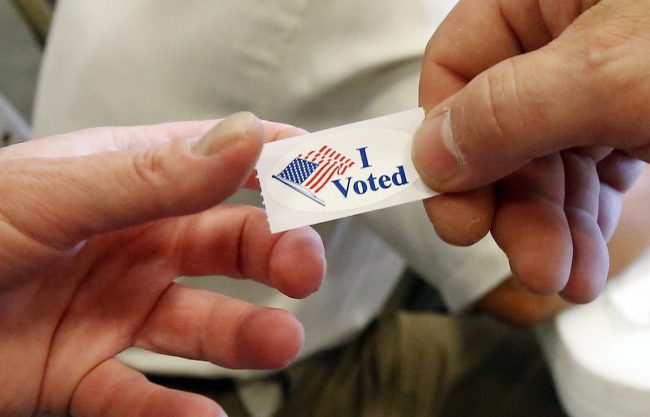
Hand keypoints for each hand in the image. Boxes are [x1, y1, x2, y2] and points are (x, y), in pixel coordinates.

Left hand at [0, 113, 324, 416]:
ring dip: (246, 334)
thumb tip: (246, 137)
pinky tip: (202, 415)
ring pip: (201, 324)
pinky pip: (139, 396)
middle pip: (230, 247)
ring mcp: (110, 309)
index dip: (279, 163)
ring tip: (278, 342)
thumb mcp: (55, 194)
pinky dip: (174, 411)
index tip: (331, 172)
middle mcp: (131, 245)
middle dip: (278, 254)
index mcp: (127, 182)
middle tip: (306, 270)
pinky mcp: (79, 372)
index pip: (221, 162)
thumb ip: (154, 176)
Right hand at [413, 0, 649, 301]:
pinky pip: (591, 168)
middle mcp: (570, 27)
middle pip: (503, 125)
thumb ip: (510, 112)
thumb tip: (433, 149)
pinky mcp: (643, 108)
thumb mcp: (615, 76)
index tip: (453, 206)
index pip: (458, 63)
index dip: (445, 139)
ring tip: (564, 276)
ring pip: (547, 157)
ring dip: (551, 224)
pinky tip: (587, 257)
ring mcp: (608, 70)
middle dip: (514, 203)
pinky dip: (587, 216)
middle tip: (525, 260)